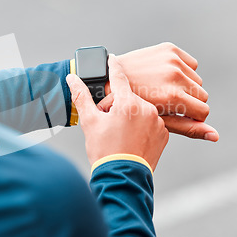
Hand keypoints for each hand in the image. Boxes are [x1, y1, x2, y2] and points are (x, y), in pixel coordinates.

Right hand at [66, 55, 168, 169]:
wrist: (122, 178)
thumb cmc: (104, 151)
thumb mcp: (90, 122)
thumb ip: (82, 96)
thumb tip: (72, 78)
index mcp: (128, 103)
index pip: (119, 77)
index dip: (114, 66)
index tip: (112, 58)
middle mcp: (147, 109)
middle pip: (129, 99)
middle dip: (119, 106)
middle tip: (107, 122)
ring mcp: (158, 122)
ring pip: (141, 112)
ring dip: (131, 117)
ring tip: (120, 135)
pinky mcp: (164, 134)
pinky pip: (151, 124)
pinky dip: (142, 128)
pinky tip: (132, 140)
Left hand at [110, 42, 218, 141]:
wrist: (107, 79)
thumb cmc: (131, 108)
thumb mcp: (159, 121)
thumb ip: (189, 128)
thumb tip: (216, 136)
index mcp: (173, 96)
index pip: (203, 111)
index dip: (191, 116)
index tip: (176, 114)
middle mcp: (175, 75)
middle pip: (202, 95)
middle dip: (189, 101)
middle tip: (166, 102)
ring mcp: (172, 60)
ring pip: (197, 80)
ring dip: (185, 86)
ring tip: (163, 89)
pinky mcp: (169, 48)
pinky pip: (191, 64)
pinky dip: (182, 70)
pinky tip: (164, 76)